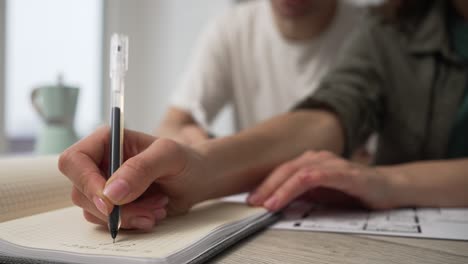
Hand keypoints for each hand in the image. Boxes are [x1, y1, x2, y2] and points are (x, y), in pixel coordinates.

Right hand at [58, 126, 208, 229]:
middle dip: (115, 207)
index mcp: (108, 141)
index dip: (86, 182)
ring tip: (158, 207)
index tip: (109, 202)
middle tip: (147, 209)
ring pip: (94, 211)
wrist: (197, 180)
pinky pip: (108, 222)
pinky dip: (131, 222)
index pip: (75, 160)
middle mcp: (101, 163)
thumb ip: (141, 168)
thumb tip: (111, 192)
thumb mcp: (169, 156)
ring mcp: (106, 186)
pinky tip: (153, 214)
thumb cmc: (185, 160)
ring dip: (127, 216)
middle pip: (81, 191)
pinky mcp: (114, 205)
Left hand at [247, 151, 395, 210]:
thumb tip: (276, 201)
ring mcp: (330, 162)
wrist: (388, 188)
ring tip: (266, 203)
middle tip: (251, 202)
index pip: (282, 171)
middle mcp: (318, 158)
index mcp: (311, 162)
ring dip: (278, 188)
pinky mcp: (342, 171)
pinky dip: (296, 187)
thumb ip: (301, 195)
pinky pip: (314, 177)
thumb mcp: (321, 195)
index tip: (251, 199)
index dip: (264, 184)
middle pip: (284, 169)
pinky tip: (287, 195)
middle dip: (265, 187)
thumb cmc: (355, 191)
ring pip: (296, 172)